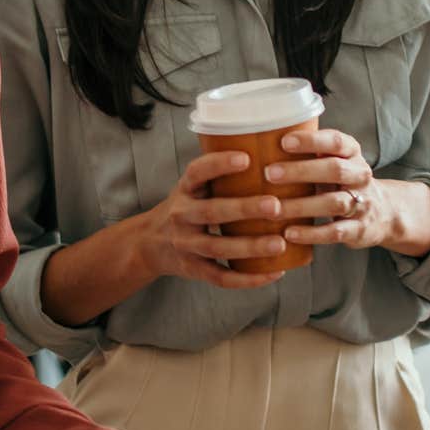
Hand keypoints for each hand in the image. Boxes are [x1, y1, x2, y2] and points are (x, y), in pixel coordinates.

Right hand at [131, 151, 293, 289]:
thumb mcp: (193, 187)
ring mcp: (186, 245)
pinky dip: (249, 278)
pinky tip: (275, 272)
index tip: (246, 158)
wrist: (149, 243)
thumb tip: (272, 151)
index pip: (197, 172)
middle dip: (244, 209)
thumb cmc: (187, 207)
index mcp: (184, 189)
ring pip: (218, 247)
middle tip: (275, 205)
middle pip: (212, 212)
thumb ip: (221, 175)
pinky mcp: (194, 269)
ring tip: (280, 243)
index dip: (219, 164)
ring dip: (251, 247)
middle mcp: (182, 216)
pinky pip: (221, 277)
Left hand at [272, 129, 429, 257]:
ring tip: (274, 208)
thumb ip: (310, 152)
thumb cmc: (343, 182)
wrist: (383, 213)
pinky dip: (311, 234)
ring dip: (301, 206)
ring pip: (334, 203)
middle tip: (269, 173)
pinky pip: (335, 232)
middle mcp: (360, 176)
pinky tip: (289, 232)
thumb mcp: (334, 161)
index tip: (284, 142)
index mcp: (352, 153)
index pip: (336, 141)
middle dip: (301, 171)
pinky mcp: (359, 230)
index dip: (312, 140)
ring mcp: (363, 204)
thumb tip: (263, 141)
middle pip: (335, 170)